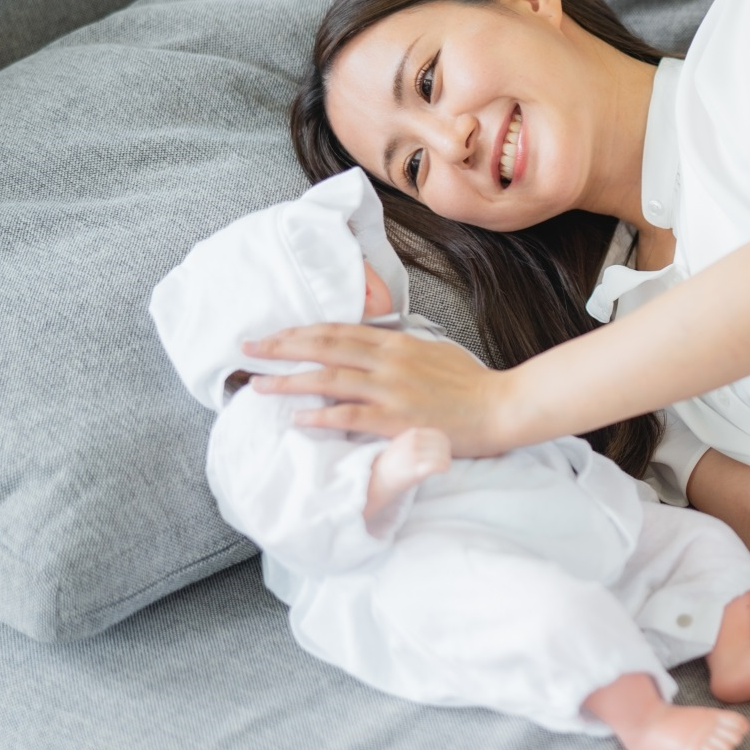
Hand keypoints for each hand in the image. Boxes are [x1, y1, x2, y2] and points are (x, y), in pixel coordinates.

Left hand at [243, 324, 510, 455]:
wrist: (501, 407)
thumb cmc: (471, 383)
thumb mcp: (432, 351)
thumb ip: (398, 348)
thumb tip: (371, 344)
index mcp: (396, 341)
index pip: (337, 330)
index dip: (299, 331)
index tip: (271, 335)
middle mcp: (388, 360)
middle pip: (324, 347)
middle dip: (281, 347)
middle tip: (248, 350)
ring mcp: (392, 389)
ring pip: (329, 378)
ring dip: (289, 380)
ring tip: (258, 385)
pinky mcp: (397, 419)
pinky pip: (349, 415)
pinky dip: (320, 415)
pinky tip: (297, 417)